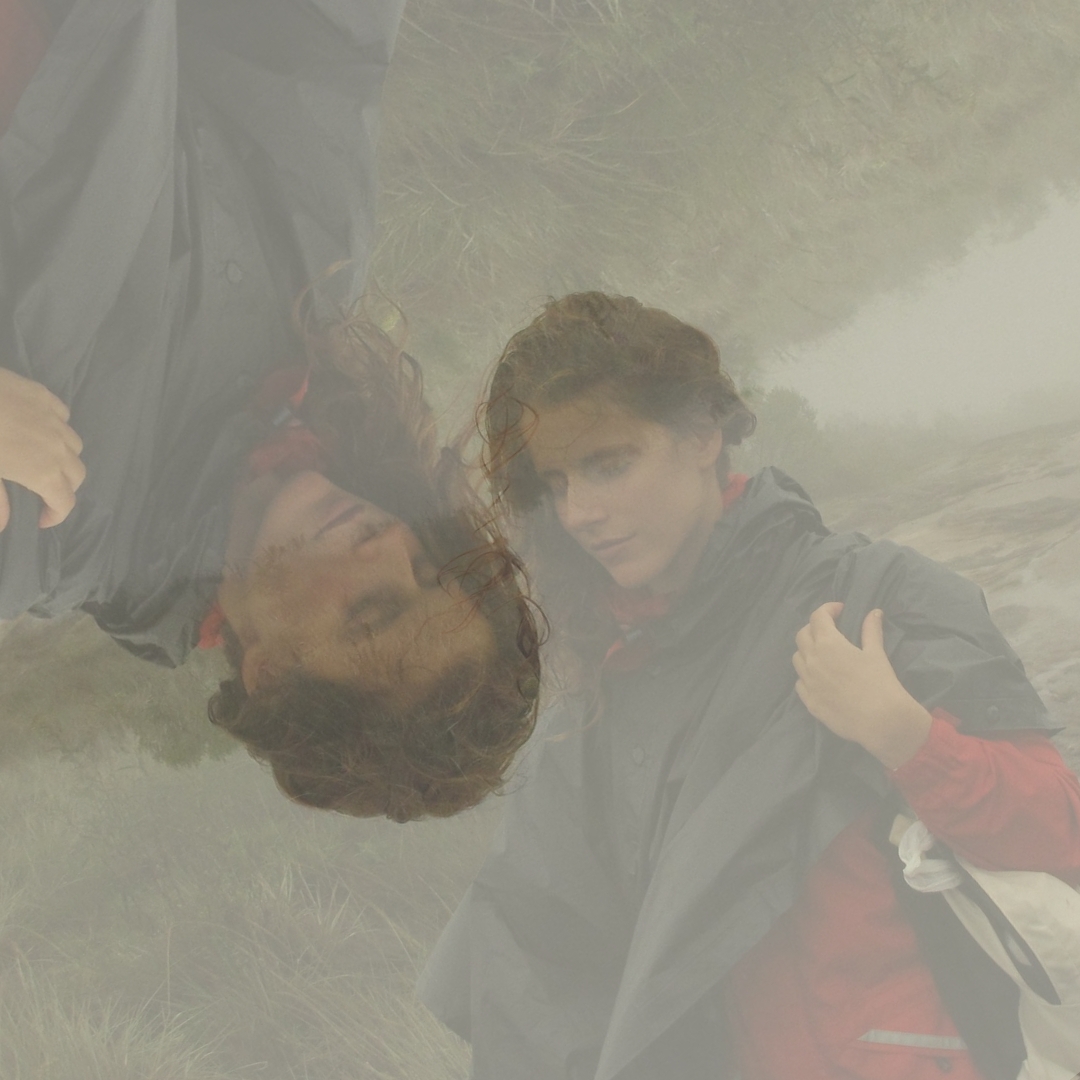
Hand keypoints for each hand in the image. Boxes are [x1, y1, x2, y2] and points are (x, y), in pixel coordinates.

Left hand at [0, 368, 85, 530]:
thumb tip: (3, 525)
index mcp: (42, 472)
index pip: (65, 501)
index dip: (56, 515)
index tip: (40, 519)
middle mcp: (57, 447)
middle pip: (77, 475)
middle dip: (65, 488)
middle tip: (43, 492)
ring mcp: (53, 419)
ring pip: (75, 446)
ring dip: (65, 458)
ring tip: (43, 458)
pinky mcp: (44, 396)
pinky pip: (63, 417)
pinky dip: (57, 429)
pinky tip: (38, 428)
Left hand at [793, 602, 931, 768]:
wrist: (880, 721)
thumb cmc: (880, 683)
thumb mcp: (876, 653)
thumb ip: (871, 630)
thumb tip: (874, 612)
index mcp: (828, 644)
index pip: (817, 617)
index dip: (828, 609)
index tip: (840, 610)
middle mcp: (812, 660)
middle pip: (802, 635)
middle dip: (815, 627)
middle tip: (831, 630)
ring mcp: (807, 682)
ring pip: (797, 658)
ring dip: (807, 650)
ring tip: (824, 654)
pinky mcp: (808, 701)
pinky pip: (800, 682)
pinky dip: (807, 674)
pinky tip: (820, 678)